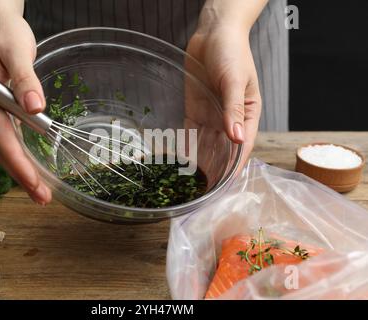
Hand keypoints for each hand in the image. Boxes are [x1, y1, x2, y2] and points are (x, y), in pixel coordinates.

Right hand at [0, 15, 51, 204]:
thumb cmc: (3, 32)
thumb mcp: (16, 51)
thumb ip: (25, 79)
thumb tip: (35, 108)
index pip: (2, 138)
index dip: (18, 163)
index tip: (35, 184)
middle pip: (2, 150)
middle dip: (22, 177)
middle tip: (43, 199)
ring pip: (6, 148)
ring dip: (23, 171)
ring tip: (41, 193)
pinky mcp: (4, 109)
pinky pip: (12, 138)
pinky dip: (23, 156)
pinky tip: (34, 169)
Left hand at [186, 23, 261, 171]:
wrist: (213, 33)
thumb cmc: (232, 53)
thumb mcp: (235, 81)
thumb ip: (234, 109)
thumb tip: (237, 140)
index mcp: (247, 114)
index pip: (242, 147)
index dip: (234, 167)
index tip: (225, 185)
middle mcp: (229, 119)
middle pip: (223, 150)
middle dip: (215, 169)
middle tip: (203, 191)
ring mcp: (211, 115)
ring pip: (206, 144)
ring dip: (200, 161)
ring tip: (190, 182)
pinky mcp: (195, 109)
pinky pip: (190, 132)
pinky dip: (187, 145)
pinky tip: (181, 159)